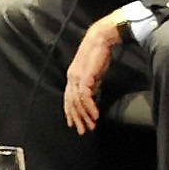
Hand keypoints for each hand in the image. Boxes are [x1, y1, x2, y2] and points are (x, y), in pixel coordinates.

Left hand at [62, 13, 126, 134]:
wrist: (100, 39)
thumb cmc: (99, 53)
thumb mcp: (94, 72)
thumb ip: (92, 83)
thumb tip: (93, 95)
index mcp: (72, 76)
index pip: (68, 99)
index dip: (70, 112)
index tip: (74, 124)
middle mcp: (71, 78)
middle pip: (71, 103)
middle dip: (77, 119)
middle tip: (82, 131)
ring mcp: (77, 78)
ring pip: (77, 102)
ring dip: (85, 116)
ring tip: (91, 126)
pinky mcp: (84, 77)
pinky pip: (85, 97)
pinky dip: (90, 107)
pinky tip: (95, 114)